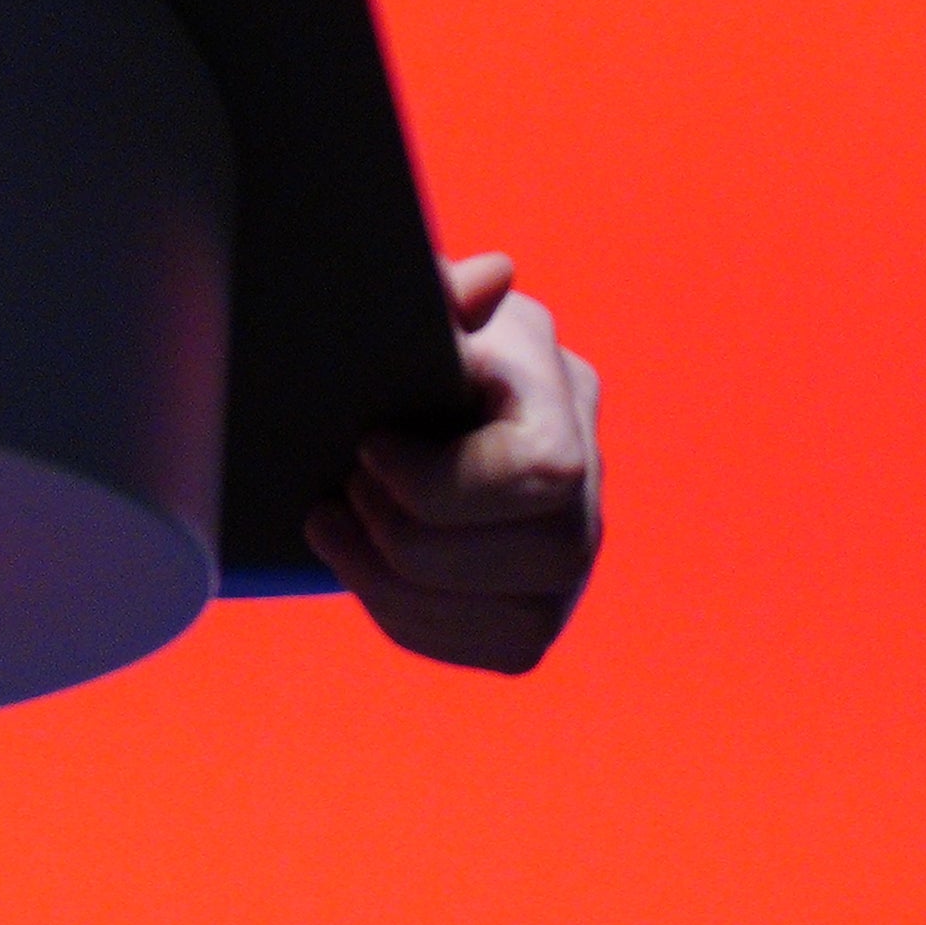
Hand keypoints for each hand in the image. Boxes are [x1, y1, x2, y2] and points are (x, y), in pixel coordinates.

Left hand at [305, 252, 599, 673]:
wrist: (380, 406)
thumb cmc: (391, 347)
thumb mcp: (406, 307)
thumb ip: (436, 294)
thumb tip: (489, 277)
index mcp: (559, 388)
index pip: (542, 471)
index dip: (446, 483)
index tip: (368, 448)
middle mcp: (590, 479)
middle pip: (541, 555)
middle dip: (415, 537)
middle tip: (341, 491)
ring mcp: (574, 554)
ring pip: (520, 618)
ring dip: (400, 586)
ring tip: (334, 530)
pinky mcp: (540, 611)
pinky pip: (496, 647)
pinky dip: (412, 620)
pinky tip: (362, 570)